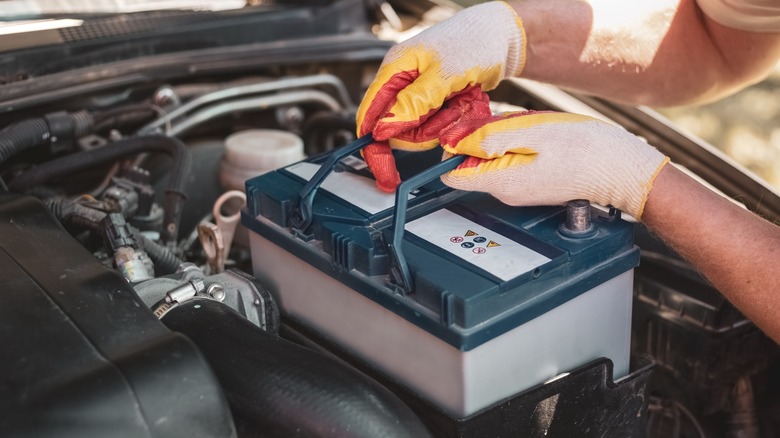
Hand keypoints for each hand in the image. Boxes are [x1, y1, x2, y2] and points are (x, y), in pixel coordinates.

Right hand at [356, 1, 525, 190]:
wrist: (502, 35)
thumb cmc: (474, 41)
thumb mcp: (444, 74)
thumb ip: (413, 102)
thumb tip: (384, 129)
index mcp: (394, 70)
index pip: (370, 116)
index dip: (375, 149)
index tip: (386, 174)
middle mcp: (402, 83)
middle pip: (399, 130)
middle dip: (427, 130)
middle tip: (451, 110)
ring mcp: (420, 94)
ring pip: (422, 131)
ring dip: (446, 122)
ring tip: (463, 99)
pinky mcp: (436, 102)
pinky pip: (439, 125)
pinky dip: (456, 118)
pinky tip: (468, 100)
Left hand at [439, 111, 669, 218]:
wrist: (622, 170)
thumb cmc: (587, 150)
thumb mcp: (534, 133)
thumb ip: (491, 138)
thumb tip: (456, 143)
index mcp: (502, 182)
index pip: (453, 174)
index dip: (452, 148)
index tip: (467, 128)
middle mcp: (506, 192)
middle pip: (473, 162)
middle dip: (483, 137)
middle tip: (512, 122)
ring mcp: (520, 190)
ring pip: (494, 158)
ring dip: (505, 138)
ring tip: (533, 129)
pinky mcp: (532, 183)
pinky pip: (513, 159)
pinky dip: (520, 143)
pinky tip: (542, 137)